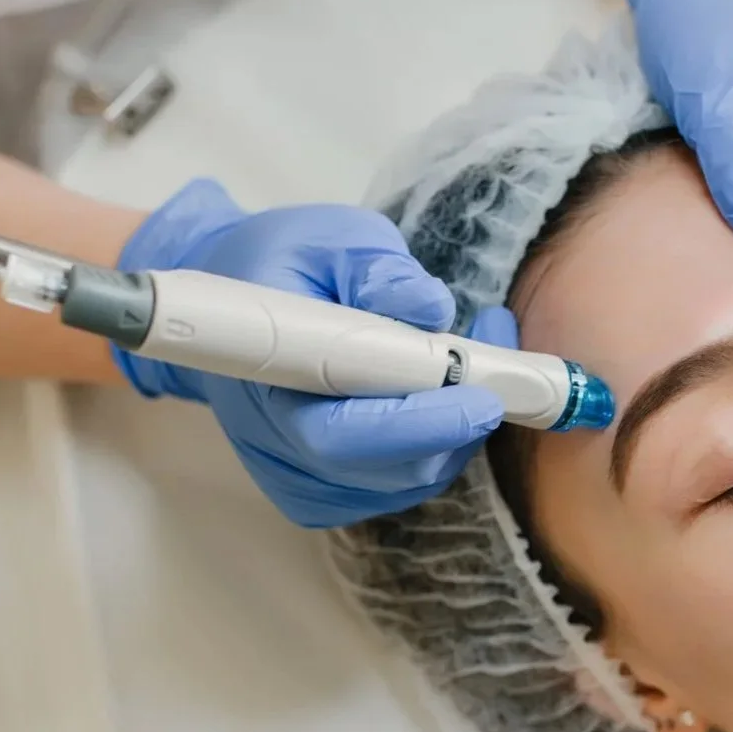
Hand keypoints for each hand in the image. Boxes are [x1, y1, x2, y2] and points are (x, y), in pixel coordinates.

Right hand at [113, 178, 512, 527]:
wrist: (231, 309)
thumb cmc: (283, 265)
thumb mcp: (329, 238)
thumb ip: (377, 268)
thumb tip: (430, 307)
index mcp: (267, 380)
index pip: (343, 433)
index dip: (417, 424)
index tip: (481, 396)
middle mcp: (276, 445)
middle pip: (385, 469)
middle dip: (456, 426)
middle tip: (500, 367)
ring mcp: (296, 478)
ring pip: (401, 483)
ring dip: (454, 432)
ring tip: (475, 362)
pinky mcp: (319, 493)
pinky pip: (394, 489)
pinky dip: (434, 450)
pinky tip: (441, 399)